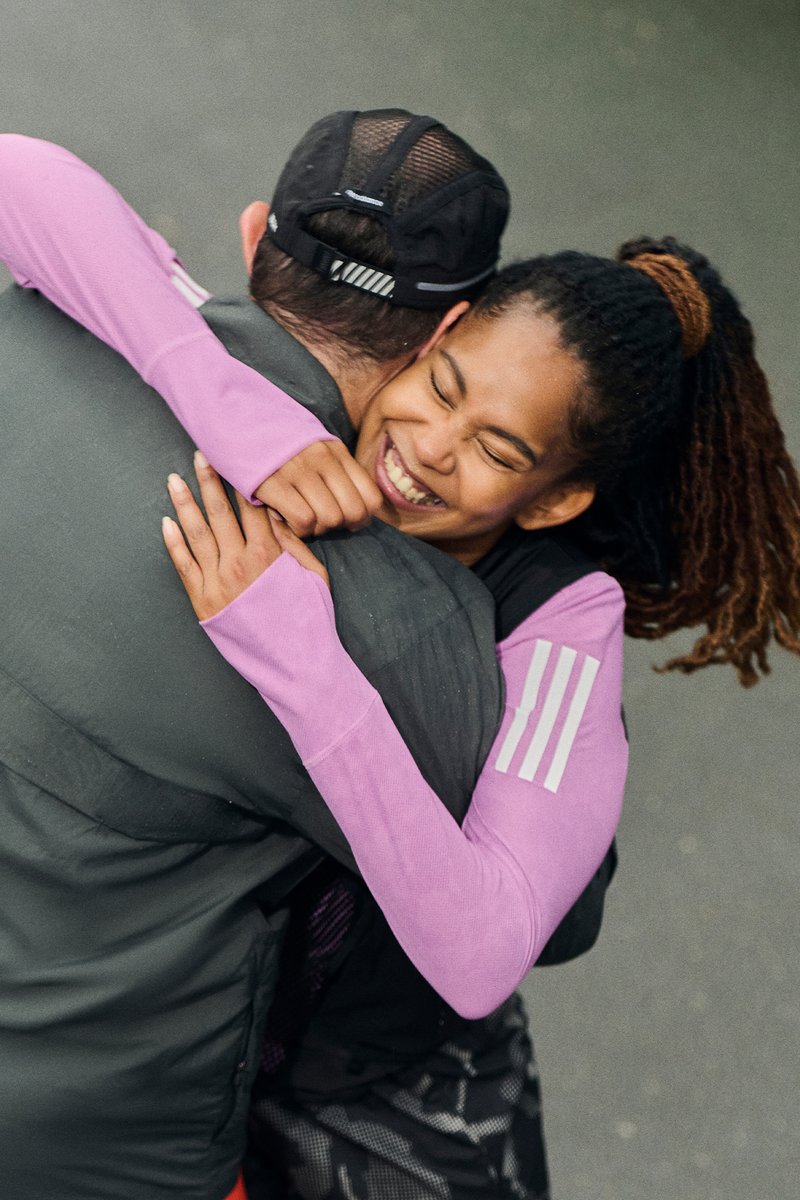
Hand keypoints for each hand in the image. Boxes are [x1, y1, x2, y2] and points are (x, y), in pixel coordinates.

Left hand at [162, 451, 328, 620]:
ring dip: (184, 504)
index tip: (233, 459)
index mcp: (268, 555)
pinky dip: (173, 543)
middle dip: (208, 481)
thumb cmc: (310, 619)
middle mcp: (239, 564)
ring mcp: (218, 583)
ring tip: (173, 481)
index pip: (251, 507)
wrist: (295, 662)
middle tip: (199, 455)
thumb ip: (294, 544)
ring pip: (196, 534)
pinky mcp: (203, 602)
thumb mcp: (314, 576)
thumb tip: (274, 515)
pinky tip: (166, 523)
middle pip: (219, 513)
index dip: (240, 481)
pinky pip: (183, 566)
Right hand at [253, 440, 381, 536]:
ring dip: (318, 528)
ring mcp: (299, 470)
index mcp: (337, 452)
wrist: (237, 421)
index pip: (371, 496)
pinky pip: (303, 520)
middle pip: (353, 511)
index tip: (348, 520)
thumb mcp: (316, 448)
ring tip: (304, 519)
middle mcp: (323, 459)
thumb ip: (339, 471)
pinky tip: (288, 520)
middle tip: (323, 522)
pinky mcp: (274, 483)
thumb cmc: (280, 446)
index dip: (363, 517)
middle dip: (341, 525)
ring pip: (330, 518)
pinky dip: (299, 529)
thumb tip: (361, 511)